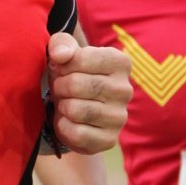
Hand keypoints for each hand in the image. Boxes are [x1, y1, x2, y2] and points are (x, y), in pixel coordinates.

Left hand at [46, 31, 131, 154]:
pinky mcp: (109, 140)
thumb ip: (61, 44)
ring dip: (62, 106)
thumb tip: (60, 55)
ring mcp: (120, 117)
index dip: (63, 65)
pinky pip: (76, 133)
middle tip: (62, 89)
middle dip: (60, 86)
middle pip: (77, 84)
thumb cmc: (71, 74)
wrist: (75, 108)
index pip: (82, 58)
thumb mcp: (64, 52)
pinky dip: (63, 127)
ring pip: (75, 109)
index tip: (63, 69)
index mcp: (120, 62)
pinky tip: (69, 121)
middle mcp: (125, 90)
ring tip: (67, 103)